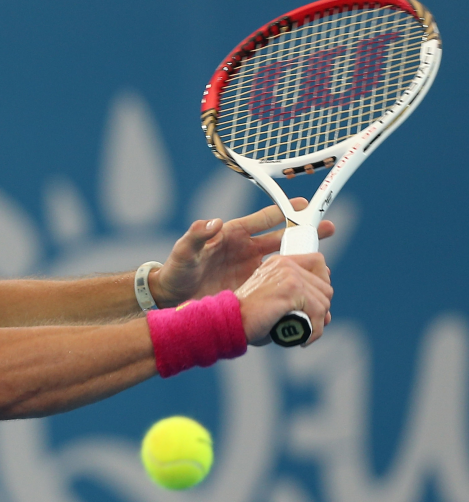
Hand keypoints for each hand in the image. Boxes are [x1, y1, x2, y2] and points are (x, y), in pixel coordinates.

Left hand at [149, 198, 334, 306]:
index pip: (263, 219)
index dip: (283, 211)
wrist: (172, 297)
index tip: (304, 203)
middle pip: (281, 237)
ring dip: (303, 258)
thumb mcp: (184, 252)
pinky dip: (292, 282)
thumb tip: (213, 222)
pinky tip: (307, 286)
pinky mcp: (252, 287)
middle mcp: (246, 250)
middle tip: (328, 227)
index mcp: (232, 234)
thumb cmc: (176, 271)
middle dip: (305, 232)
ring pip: (284, 260)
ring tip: (325, 260)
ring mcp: (250, 269)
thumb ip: (195, 236)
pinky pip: (276, 282)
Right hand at [235, 253, 332, 345]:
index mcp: (280, 262)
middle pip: (325, 286)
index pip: (317, 263)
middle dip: (321, 309)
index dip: (321, 284)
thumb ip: (296, 296)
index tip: (312, 303)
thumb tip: (327, 308)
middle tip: (308, 324)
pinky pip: (318, 312)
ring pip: (324, 301)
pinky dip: (314, 330)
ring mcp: (289, 275)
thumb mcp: (273, 299)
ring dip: (318, 322)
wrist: (229, 321)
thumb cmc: (249, 317)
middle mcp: (286, 264)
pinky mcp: (292, 290)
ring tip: (302, 333)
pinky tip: (302, 339)